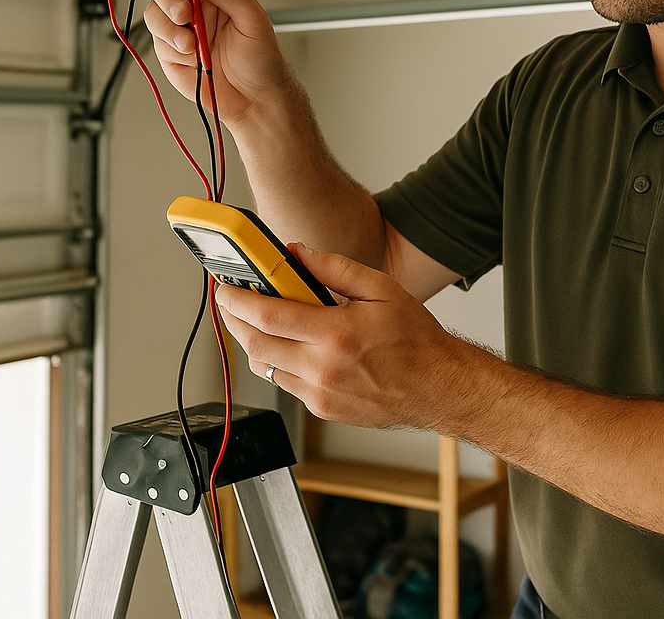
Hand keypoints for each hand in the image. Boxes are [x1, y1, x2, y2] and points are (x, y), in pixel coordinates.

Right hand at [143, 0, 295, 123]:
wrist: (253, 100)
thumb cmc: (261, 62)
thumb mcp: (253, 20)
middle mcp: (196, 7)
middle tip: (185, 14)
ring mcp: (181, 29)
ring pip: (154, 11)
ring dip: (169, 27)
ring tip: (192, 45)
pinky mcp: (169, 51)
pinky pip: (155, 39)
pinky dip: (170, 46)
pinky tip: (190, 56)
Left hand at [214, 244, 475, 429]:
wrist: (438, 386)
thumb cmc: (416, 340)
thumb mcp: (381, 289)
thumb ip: (334, 268)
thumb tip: (298, 253)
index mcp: (336, 334)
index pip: (267, 315)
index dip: (236, 300)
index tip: (225, 288)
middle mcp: (323, 368)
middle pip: (255, 344)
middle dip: (234, 321)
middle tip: (232, 302)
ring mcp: (320, 394)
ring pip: (265, 367)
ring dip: (254, 342)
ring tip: (261, 322)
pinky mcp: (322, 409)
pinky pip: (285, 384)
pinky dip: (279, 362)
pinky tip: (291, 346)